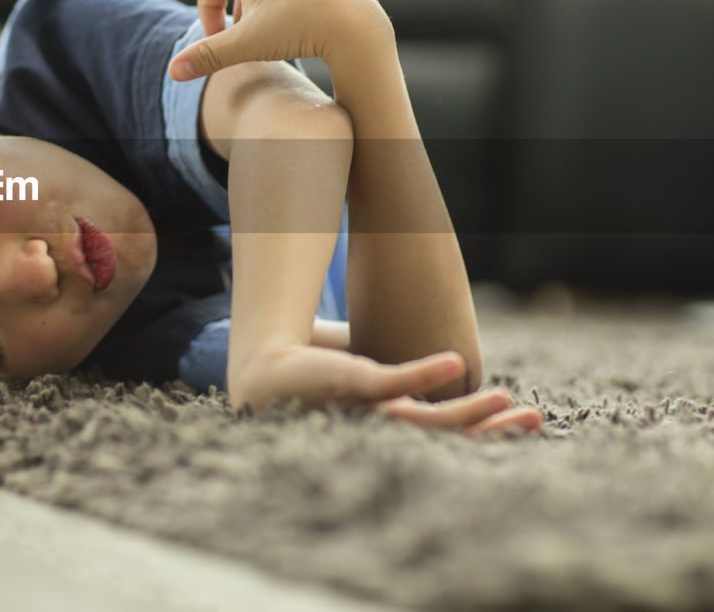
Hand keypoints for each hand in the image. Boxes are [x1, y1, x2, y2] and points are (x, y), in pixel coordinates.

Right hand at [156, 0, 393, 80]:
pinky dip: (257, 7)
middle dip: (210, 5)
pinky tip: (271, 33)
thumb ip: (209, 56)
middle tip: (215, 39)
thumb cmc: (304, 28)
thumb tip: (173, 72)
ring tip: (244, 38)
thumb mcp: (249, 44)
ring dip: (234, 7)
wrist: (359, 25)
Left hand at [232, 345, 541, 436]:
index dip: (486, 431)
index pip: (445, 435)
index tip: (526, 421)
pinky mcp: (345, 384)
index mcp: (387, 425)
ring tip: (502, 401)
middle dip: (488, 433)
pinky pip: (387, 383)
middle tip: (532, 420)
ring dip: (462, 413)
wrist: (265, 359)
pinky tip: (452, 363)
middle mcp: (376, 427)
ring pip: (420, 420)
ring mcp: (363, 409)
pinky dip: (419, 375)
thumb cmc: (314, 366)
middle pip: (441, 438)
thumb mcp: (369, 368)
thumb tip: (450, 361)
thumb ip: (404, 373)